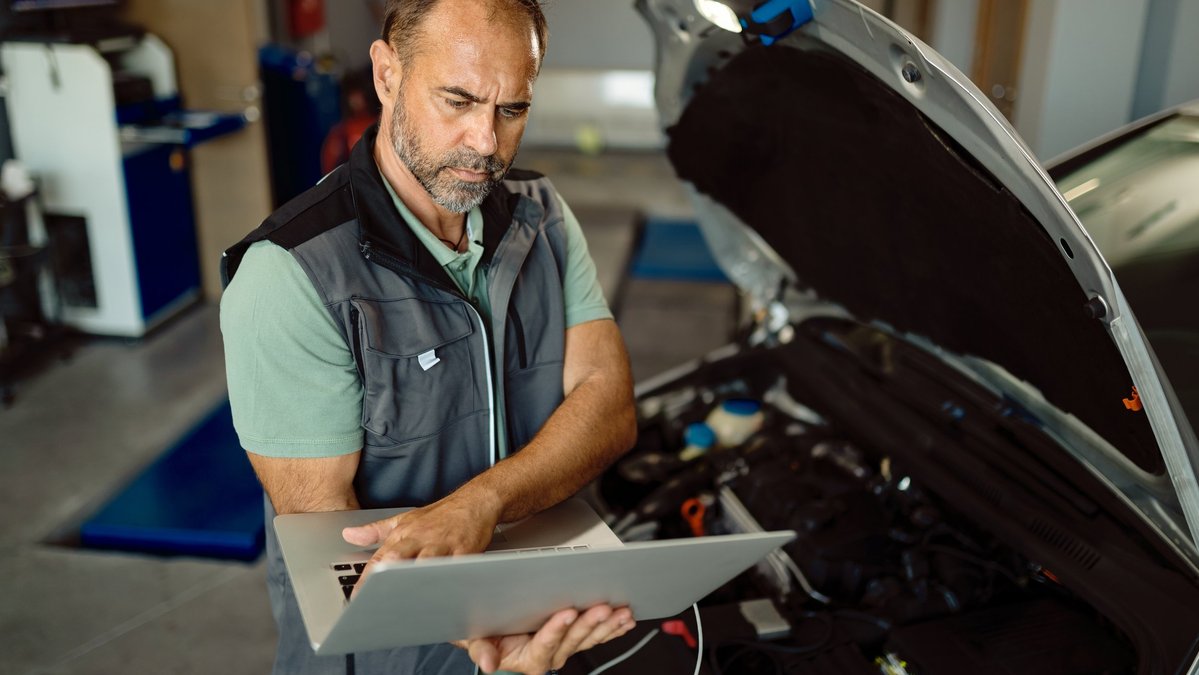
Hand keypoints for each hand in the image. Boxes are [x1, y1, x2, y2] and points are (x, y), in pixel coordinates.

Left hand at [341, 491, 500, 594]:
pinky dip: (448, 580)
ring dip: (415, 579)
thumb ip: (376, 530)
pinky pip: (454, 568)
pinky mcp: (465, 551)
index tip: (357, 597)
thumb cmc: (441, 515)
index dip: (366, 578)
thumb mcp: (405, 520)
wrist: (476, 502)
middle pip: (398, 559)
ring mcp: (442, 545)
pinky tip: (443, 593)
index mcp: (404, 535)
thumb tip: (349, 535)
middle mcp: (420, 539)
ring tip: (405, 599)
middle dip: (385, 579)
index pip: (380, 558)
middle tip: (375, 599)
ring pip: (425, 563)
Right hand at [454, 604, 635, 674]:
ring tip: (621, 614)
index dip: (557, 629)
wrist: (494, 636)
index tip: (568, 613)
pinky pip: (597, 637)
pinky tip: (626, 621)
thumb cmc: (487, 635)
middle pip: (573, 640)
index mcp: (529, 657)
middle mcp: (550, 655)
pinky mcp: (575, 640)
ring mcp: (565, 648)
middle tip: (602, 608)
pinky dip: (613, 628)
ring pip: (589, 638)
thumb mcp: (477, 641)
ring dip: (608, 626)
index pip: (545, 643)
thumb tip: (488, 663)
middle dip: (589, 623)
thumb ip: (482, 651)